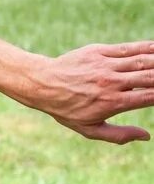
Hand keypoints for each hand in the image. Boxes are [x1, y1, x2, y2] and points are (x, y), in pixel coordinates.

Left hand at [33, 41, 153, 143]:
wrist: (41, 84)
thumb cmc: (66, 109)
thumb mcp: (90, 130)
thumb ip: (119, 135)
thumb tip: (147, 136)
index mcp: (113, 103)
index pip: (150, 97)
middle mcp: (112, 83)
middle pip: (150, 76)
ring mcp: (105, 66)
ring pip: (141, 60)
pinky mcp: (97, 52)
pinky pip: (126, 49)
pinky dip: (145, 47)